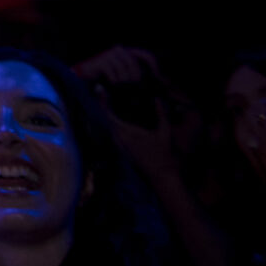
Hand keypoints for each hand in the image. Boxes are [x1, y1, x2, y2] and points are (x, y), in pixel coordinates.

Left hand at [76, 47, 175, 174]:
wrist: (162, 176)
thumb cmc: (164, 155)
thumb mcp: (166, 133)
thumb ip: (162, 115)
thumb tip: (158, 99)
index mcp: (126, 132)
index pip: (108, 114)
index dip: (103, 101)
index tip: (99, 89)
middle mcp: (118, 139)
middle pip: (104, 119)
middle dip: (102, 106)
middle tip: (102, 93)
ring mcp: (118, 146)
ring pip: (106, 127)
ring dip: (105, 115)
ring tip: (105, 103)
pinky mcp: (120, 151)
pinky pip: (111, 135)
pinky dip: (110, 125)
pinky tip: (114, 120)